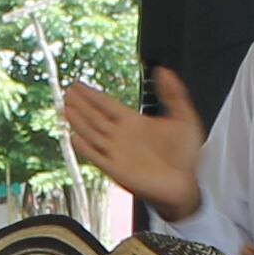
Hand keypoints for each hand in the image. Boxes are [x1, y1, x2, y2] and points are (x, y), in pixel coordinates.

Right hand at [60, 71, 207, 220]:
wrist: (188, 183)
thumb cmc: (186, 155)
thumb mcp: (184, 117)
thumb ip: (173, 94)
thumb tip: (164, 71)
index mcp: (134, 122)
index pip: (106, 105)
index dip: (92, 95)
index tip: (78, 85)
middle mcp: (121, 136)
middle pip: (94, 117)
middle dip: (80, 104)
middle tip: (66, 92)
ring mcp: (117, 153)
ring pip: (92, 134)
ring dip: (79, 122)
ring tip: (65, 109)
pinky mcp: (118, 170)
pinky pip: (97, 157)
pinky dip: (86, 148)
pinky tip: (75, 138)